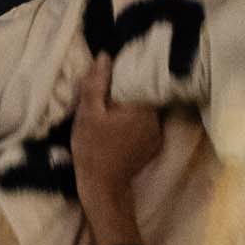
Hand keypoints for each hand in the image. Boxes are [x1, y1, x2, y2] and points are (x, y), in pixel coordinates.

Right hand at [70, 56, 161, 244]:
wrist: (102, 188)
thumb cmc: (92, 150)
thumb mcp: (88, 114)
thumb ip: (96, 84)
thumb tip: (105, 56)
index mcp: (142, 107)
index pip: (138, 78)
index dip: (122, 74)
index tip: (107, 78)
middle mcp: (156, 118)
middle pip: (141, 94)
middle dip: (124, 92)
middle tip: (104, 96)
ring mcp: (156, 134)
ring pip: (142, 110)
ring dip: (128, 107)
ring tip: (109, 111)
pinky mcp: (152, 146)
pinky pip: (144, 125)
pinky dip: (132, 122)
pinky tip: (117, 127)